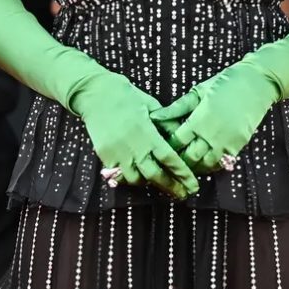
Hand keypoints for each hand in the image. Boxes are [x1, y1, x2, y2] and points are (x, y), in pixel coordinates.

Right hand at [70, 72, 197, 198]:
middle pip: (155, 175)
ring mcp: (117, 154)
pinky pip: (120, 175)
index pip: (169, 159)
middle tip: (183, 194)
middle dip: (171, 187)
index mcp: (148, 133)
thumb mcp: (151, 105)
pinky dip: (131, 177)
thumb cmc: (126, 96)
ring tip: (160, 183)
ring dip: (150, 183)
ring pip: (136, 179)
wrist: (95, 94)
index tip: (193, 185)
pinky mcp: (105, 156)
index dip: (183, 174)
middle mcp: (133, 147)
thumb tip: (179, 138)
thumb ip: (166, 124)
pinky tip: (139, 175)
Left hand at [162, 62, 280, 176]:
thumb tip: (154, 117)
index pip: (177, 141)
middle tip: (170, 159)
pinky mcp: (238, 145)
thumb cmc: (225, 82)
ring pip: (205, 164)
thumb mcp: (199, 92)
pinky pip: (221, 163)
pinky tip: (203, 160)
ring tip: (186, 163)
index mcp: (199, 119)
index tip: (161, 146)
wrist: (258, 83)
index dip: (168, 146)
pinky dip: (210, 165)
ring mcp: (227, 142)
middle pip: (189, 157)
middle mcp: (212, 134)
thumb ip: (177, 107)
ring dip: (195, 165)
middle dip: (179, 159)